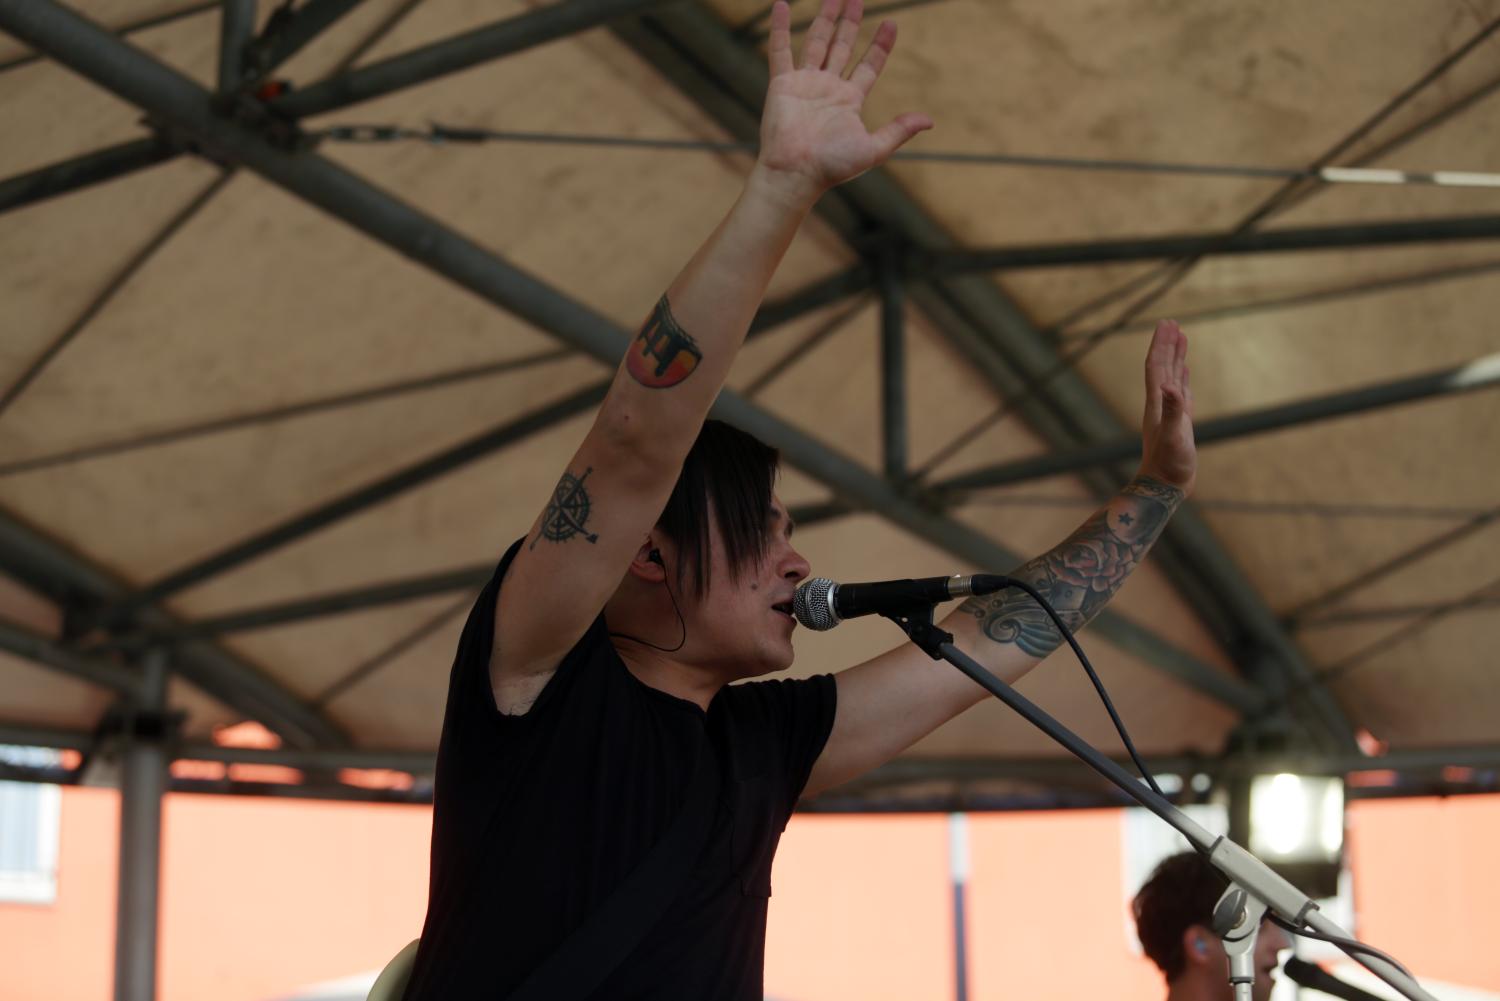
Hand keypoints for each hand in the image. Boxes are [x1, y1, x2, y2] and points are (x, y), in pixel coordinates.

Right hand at [756, 0, 932, 200]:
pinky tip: (782, 5)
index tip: (891, 24)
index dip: (880, 45)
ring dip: (824, 18)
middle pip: (842, 46)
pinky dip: (779, 27)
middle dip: (850, 22)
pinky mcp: (782, 83)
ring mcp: (804, 83)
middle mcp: (827, 88)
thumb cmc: (832, 167)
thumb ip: (898, 131)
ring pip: (816, 41)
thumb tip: (929, 121)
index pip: (868, 65)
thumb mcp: (873, 149)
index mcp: (849, 100)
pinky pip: (780, 49)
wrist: (796, 173)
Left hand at [1138, 320, 1196, 494]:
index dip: (1161, 345)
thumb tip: (1170, 387)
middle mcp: (1161, 404)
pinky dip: (1183, 380)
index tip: (1166, 324)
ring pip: (1172, 377)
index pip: (1156, 366)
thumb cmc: (1169, 464)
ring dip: (1175, 357)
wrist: (1164, 486)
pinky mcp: (1179, 423)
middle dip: (1167, 344)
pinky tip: (1184, 375)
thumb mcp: (1174, 436)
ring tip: (1180, 338)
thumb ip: (1174, 411)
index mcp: (1157, 403)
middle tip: (1172, 322)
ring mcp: (1170, 413)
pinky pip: (1181, 394)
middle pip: (1162, 367)